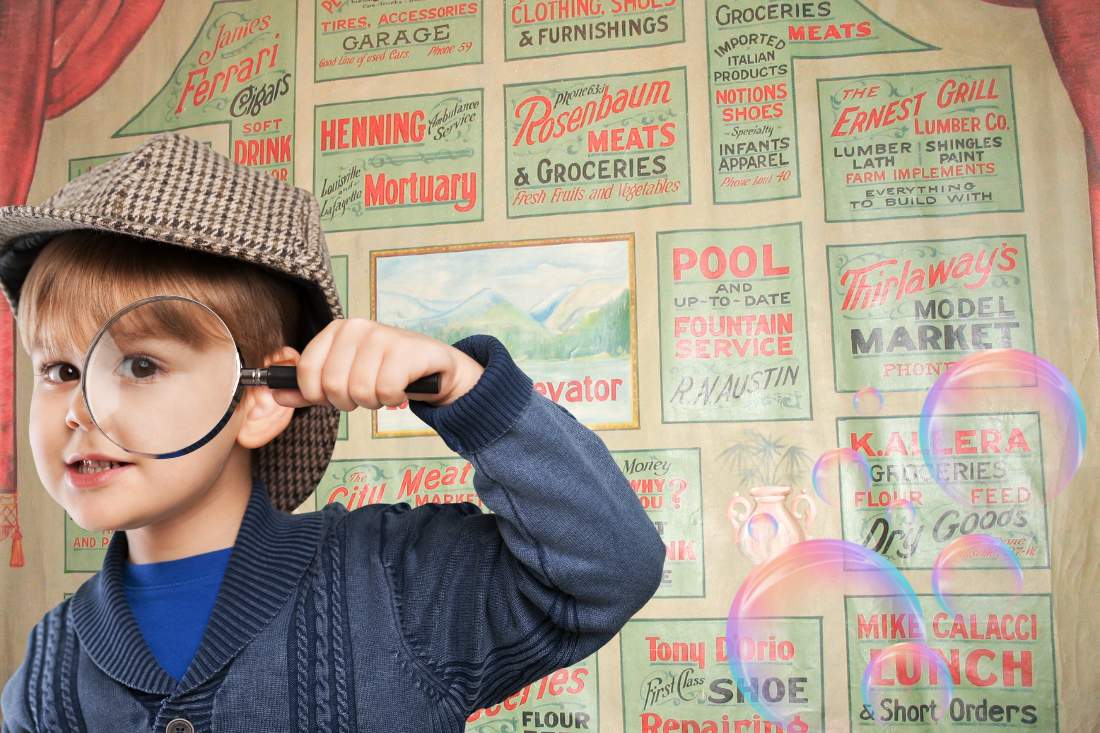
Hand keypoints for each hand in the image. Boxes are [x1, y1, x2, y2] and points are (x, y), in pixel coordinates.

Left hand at [268, 319, 484, 409]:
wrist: (434, 367)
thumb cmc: (385, 372)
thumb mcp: (344, 378)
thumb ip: (308, 389)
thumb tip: (275, 394)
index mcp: (336, 331)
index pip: (306, 373)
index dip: (318, 395)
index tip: (335, 395)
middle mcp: (356, 328)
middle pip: (332, 387)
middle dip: (349, 402)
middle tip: (366, 393)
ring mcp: (381, 336)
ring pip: (359, 392)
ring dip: (374, 402)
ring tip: (385, 388)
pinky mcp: (405, 350)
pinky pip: (385, 392)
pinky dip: (394, 399)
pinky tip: (402, 387)